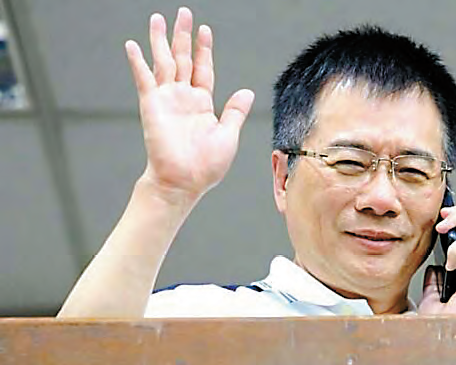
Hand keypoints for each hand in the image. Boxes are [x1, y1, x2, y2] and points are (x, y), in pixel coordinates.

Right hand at [125, 7, 253, 202]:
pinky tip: (132, 45)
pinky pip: (144, 79)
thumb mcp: (228, 135)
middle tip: (184, 13)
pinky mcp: (152, 106)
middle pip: (183, 59)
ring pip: (163, 62)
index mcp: (202, 105)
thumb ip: (235, 112)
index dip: (204, 50)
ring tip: (158, 18)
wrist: (184, 182)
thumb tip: (247, 92)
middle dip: (183, 36)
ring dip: (160, 40)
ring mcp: (167, 100)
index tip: (205, 30)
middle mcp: (183, 99)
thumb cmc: (206, 166)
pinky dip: (138, 62)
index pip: (203, 69)